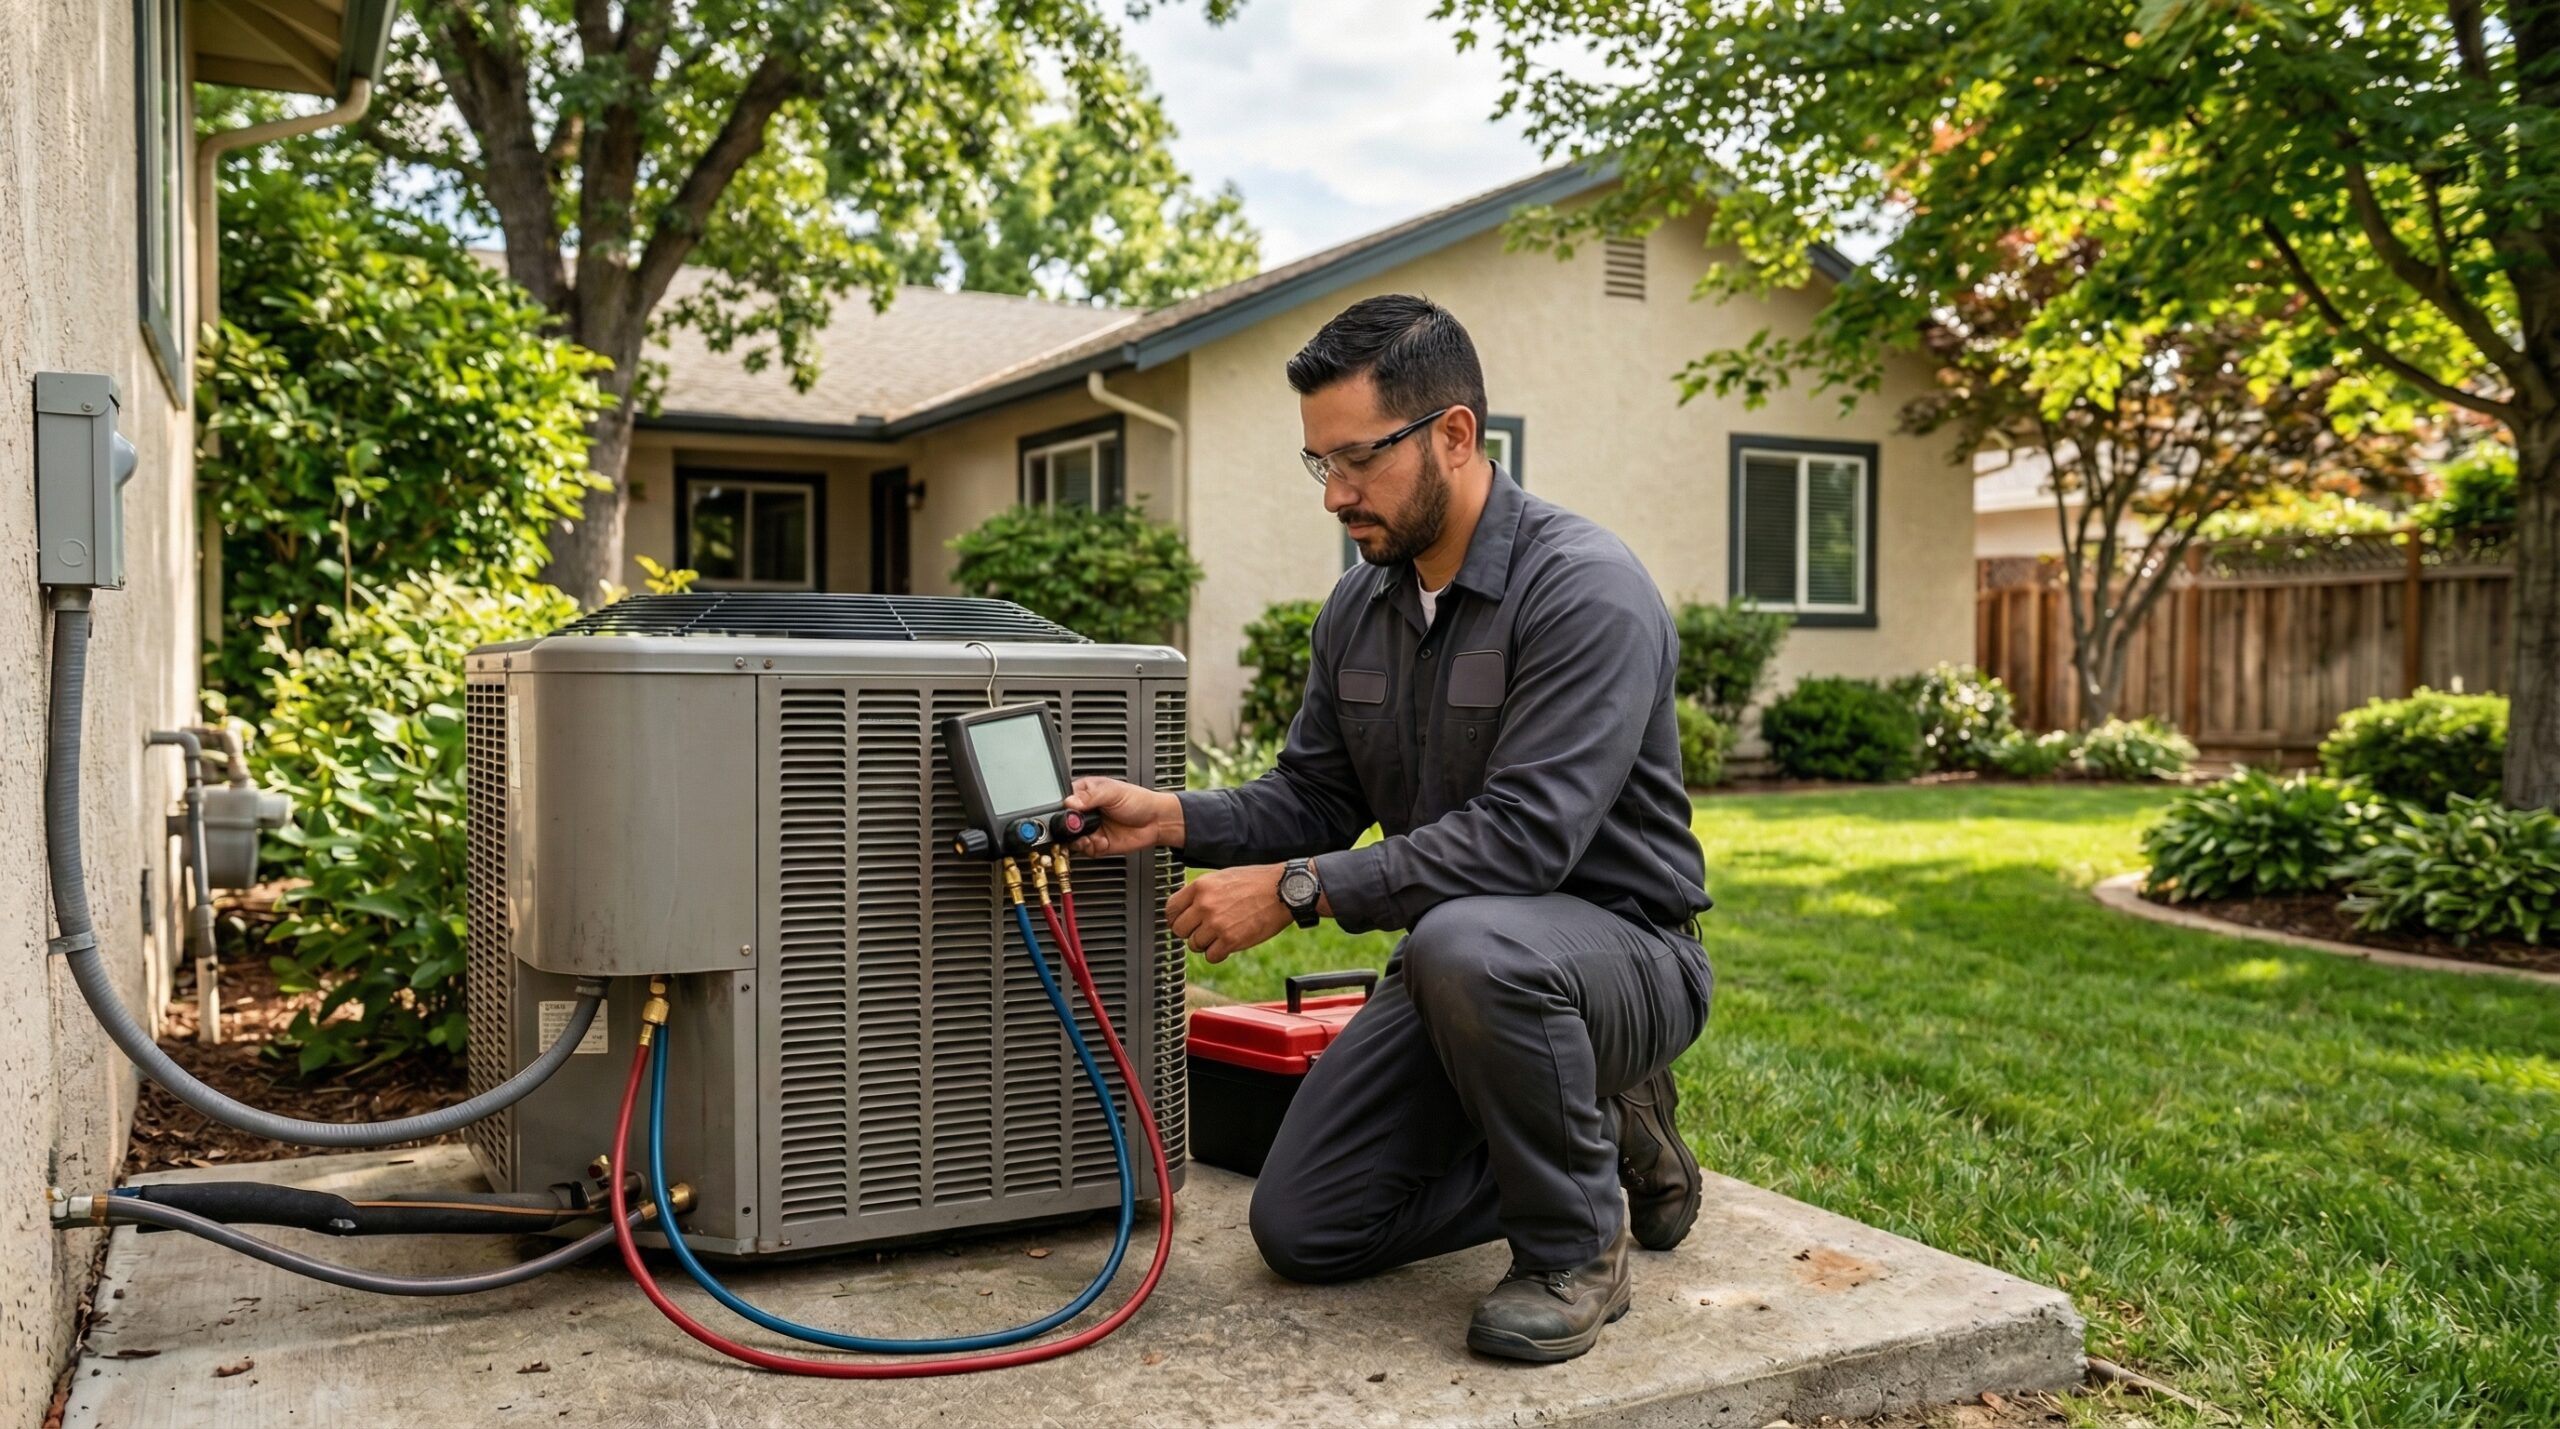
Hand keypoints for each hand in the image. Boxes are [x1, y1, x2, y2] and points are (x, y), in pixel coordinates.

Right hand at [1063, 776, 1182, 857]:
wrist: (1156, 822)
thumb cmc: (1138, 801)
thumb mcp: (1113, 792)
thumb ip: (1090, 796)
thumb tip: (1070, 802)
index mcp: (1085, 794)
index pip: (1063, 801)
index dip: (1062, 809)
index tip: (1068, 814)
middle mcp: (1085, 812)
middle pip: (1064, 823)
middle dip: (1070, 828)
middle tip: (1079, 828)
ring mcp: (1090, 829)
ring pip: (1071, 839)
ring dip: (1079, 840)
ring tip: (1091, 836)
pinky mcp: (1096, 844)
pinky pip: (1084, 850)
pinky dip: (1090, 848)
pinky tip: (1100, 841)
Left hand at [1165, 864, 1292, 962]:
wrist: (1284, 890)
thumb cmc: (1256, 882)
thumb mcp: (1222, 877)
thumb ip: (1202, 892)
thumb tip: (1185, 907)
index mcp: (1201, 886)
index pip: (1170, 909)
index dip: (1176, 918)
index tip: (1183, 922)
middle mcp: (1204, 905)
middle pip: (1179, 930)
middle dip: (1190, 932)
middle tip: (1204, 930)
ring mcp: (1216, 924)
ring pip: (1194, 945)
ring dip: (1205, 944)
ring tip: (1221, 935)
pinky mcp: (1230, 940)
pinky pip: (1211, 956)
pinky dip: (1218, 954)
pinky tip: (1228, 944)